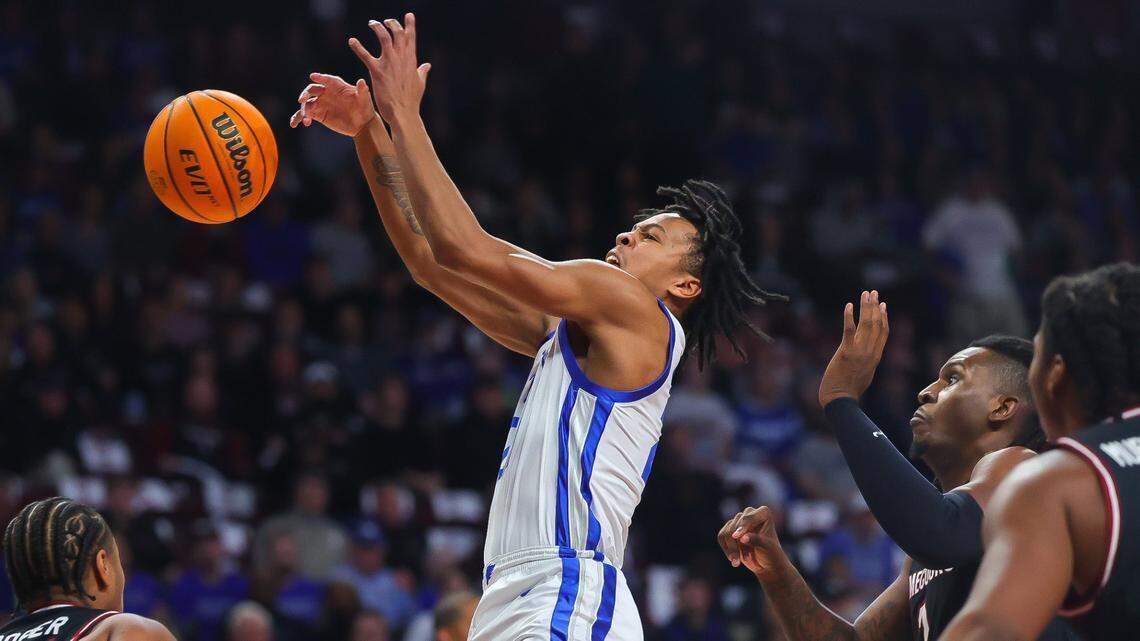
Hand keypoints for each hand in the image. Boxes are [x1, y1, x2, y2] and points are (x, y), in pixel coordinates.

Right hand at [289, 73, 375, 136]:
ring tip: (306, 120)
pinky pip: (305, 114)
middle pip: (311, 90)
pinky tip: (294, 124)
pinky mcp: (318, 114)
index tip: (313, 76)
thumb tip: (362, 82)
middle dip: (305, 94)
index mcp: (336, 85)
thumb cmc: (364, 108)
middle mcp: (326, 92)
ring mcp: (320, 103)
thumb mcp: (364, 99)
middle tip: (302, 101)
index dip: (320, 77)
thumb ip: (362, 90)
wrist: (362, 124)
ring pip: (306, 104)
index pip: (326, 79)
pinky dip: (298, 118)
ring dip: (303, 110)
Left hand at [349, 13, 430, 124]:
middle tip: (386, 21)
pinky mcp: (377, 71)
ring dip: (377, 28)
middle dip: (392, 23)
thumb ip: (422, 72)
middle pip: (397, 33)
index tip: (409, 15)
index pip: (411, 38)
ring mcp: (389, 64)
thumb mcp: (420, 83)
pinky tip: (351, 41)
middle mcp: (401, 58)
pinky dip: (357, 47)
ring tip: (372, 23)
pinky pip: (365, 55)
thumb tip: (427, 65)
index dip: (410, 25)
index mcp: (411, 60)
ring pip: (383, 37)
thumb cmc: (411, 100)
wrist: (404, 113)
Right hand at [718, 506, 787, 582]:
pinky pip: (721, 536)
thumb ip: (756, 540)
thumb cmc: (771, 554)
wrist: (766, 564)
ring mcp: (739, 521)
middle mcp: (750, 513)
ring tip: (739, 562)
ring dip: (733, 549)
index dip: (742, 527)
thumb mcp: (767, 547)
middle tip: (745, 559)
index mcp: (763, 513)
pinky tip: (733, 559)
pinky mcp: (730, 529)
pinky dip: (726, 549)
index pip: (748, 518)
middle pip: (735, 526)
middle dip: (737, 544)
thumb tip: (742, 538)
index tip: (736, 537)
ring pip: (727, 532)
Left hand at [818, 290, 888, 406]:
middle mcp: (871, 352)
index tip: (883, 305)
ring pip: (866, 324)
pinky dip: (849, 317)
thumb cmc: (849, 390)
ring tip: (865, 294)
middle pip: (877, 324)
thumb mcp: (865, 373)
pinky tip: (849, 306)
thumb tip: (867, 352)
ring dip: (866, 307)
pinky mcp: (846, 353)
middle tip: (873, 292)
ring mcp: (859, 352)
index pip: (884, 333)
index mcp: (876, 357)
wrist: (840, 400)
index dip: (884, 317)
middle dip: (875, 306)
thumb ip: (867, 360)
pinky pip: (849, 331)